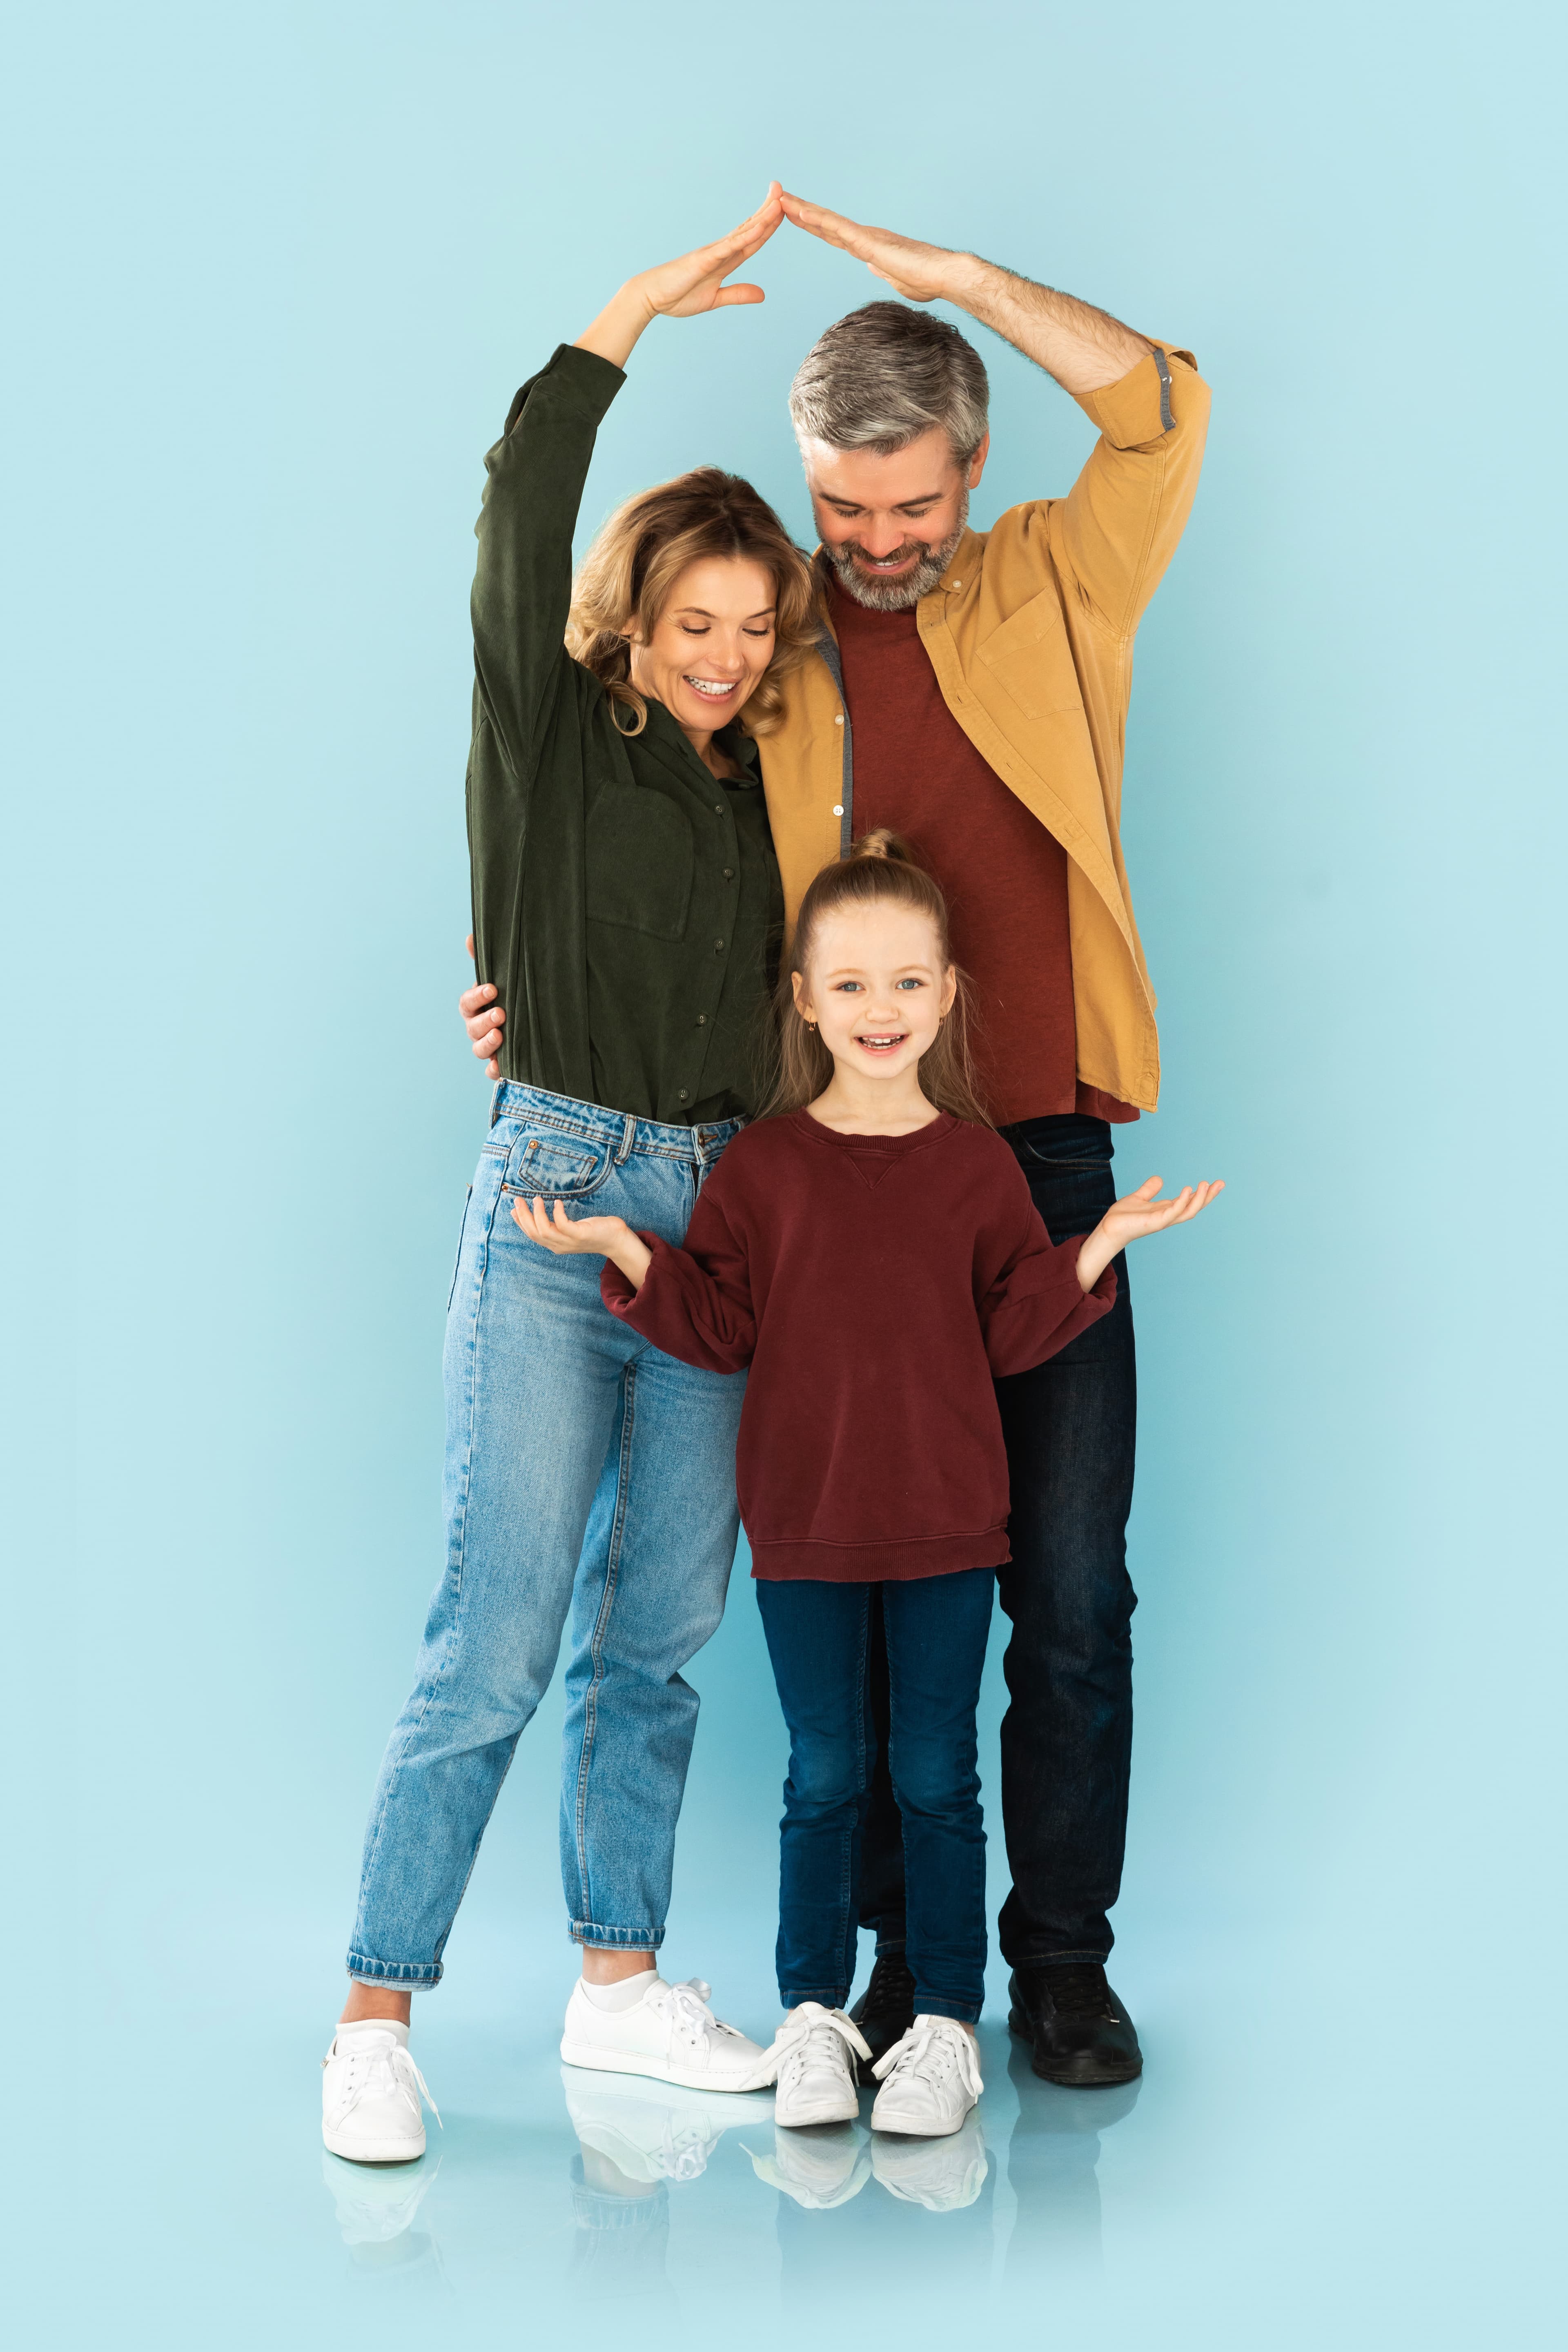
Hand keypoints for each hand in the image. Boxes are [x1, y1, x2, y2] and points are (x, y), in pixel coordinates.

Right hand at [461, 934, 503, 1077]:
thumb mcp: (503, 977)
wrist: (533, 1020)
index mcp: (475, 1007)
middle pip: (472, 1028)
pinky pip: (492, 1072)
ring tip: (501, 1036)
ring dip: (488, 1044)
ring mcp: (487, 1048)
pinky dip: (495, 1070)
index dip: (476, 997)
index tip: (492, 989)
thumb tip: (470, 936)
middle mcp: (477, 1028)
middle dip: (484, 1021)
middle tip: (501, 1014)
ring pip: (478, 1050)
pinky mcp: (499, 1065)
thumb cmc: (511, 996)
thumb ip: (488, 960)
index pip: (467, 1003)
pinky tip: (502, 1066)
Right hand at [510, 1195, 652, 1288]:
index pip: (532, 1235)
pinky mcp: (580, 1235)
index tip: (513, 1209)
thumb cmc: (592, 1230)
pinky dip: (557, 1213)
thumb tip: (540, 1211)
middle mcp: (559, 1246)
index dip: (521, 1223)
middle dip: (523, 1217)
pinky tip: (557, 1202)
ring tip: (536, 1198)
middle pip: (534, 1233)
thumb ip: (554, 1224)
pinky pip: (563, 1225)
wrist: (615, 1239)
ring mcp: (569, 1241)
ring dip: (537, 1214)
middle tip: (518, 1200)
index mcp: (555, 1244)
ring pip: (544, 1231)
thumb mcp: (569, 1228)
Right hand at [576, 188, 784, 366]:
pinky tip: (759, 228)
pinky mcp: (703, 259)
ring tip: (779, 199)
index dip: (768, 226)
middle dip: (768, 210)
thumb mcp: (715, 298)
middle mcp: (721, 251)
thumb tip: (762, 294)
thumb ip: (738, 294)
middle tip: (783, 190)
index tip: (783, 211)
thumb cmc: (677, 296)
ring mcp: (713, 253)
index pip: (752, 240)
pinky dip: (744, 237)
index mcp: (725, 260)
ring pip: (743, 232)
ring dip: (762, 216)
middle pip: (750, 228)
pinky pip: (728, 247)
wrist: (651, 297)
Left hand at [778, 189, 967, 303]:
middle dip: (800, 212)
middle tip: (777, 199)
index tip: (793, 217)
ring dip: (802, 211)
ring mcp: (866, 237)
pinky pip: (838, 228)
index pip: (833, 235)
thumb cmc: (928, 281)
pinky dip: (818, 220)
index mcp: (869, 247)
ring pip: (827, 221)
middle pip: (825, 223)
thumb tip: (874, 267)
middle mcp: (865, 237)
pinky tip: (799, 213)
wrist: (944, 276)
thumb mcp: (897, 280)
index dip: (813, 225)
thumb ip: (885, 272)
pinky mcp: (869, 242)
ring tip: (779, 200)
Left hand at [1075, 1175, 1224, 1292]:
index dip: (1202, 1193)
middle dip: (1208, 1196)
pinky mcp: (1155, 1223)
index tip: (1215, 1183)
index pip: (1189, 1201)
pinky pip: (1173, 1213)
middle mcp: (1168, 1217)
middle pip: (1194, 1207)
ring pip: (1188, 1211)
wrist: (1109, 1228)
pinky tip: (1187, 1190)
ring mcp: (1163, 1221)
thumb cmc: (1123, 1216)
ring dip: (1199, 1199)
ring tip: (1207, 1185)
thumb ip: (1150, 1189)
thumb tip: (1160, 1179)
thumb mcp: (1139, 1198)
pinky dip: (1181, 1202)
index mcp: (1166, 1210)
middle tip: (1221, 1183)